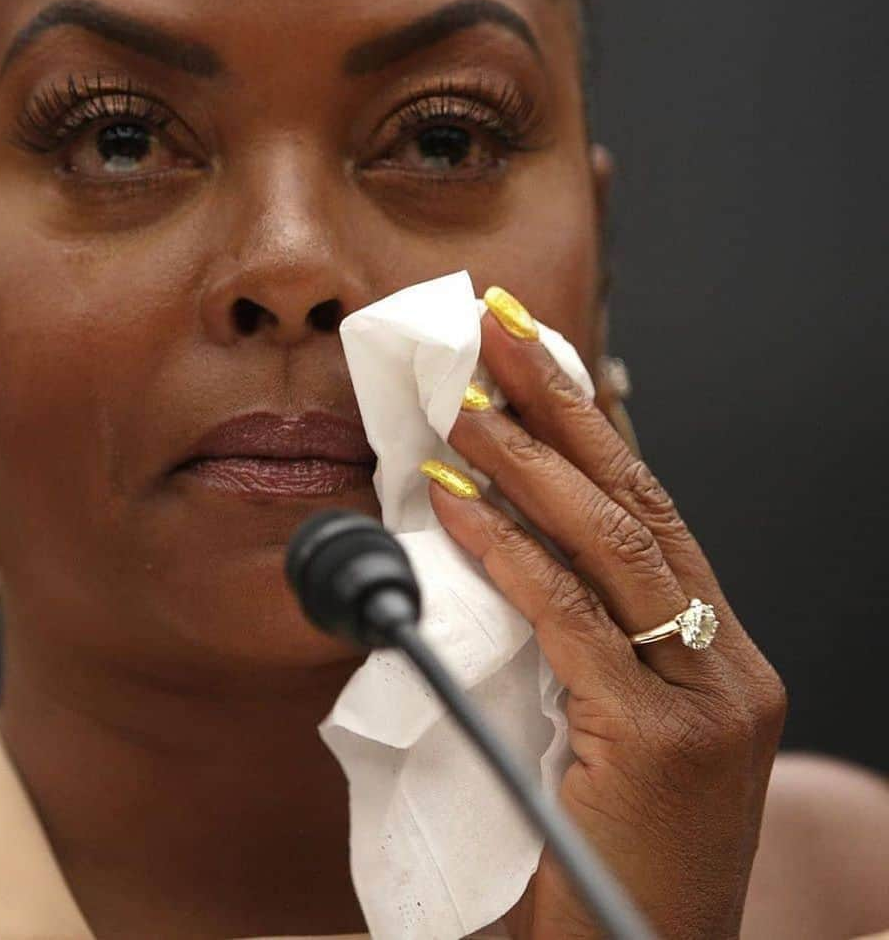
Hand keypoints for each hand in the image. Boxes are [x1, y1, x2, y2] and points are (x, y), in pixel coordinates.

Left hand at [423, 287, 787, 939]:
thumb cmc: (613, 851)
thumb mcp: (608, 726)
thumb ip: (579, 636)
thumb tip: (495, 530)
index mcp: (720, 647)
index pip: (653, 505)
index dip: (593, 422)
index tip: (537, 350)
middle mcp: (729, 661)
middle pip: (639, 498)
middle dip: (563, 405)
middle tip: (499, 331)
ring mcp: (707, 700)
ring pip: (612, 544)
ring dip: (526, 461)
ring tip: (464, 402)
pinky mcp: (662, 742)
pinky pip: (568, 618)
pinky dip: (506, 550)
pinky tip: (454, 503)